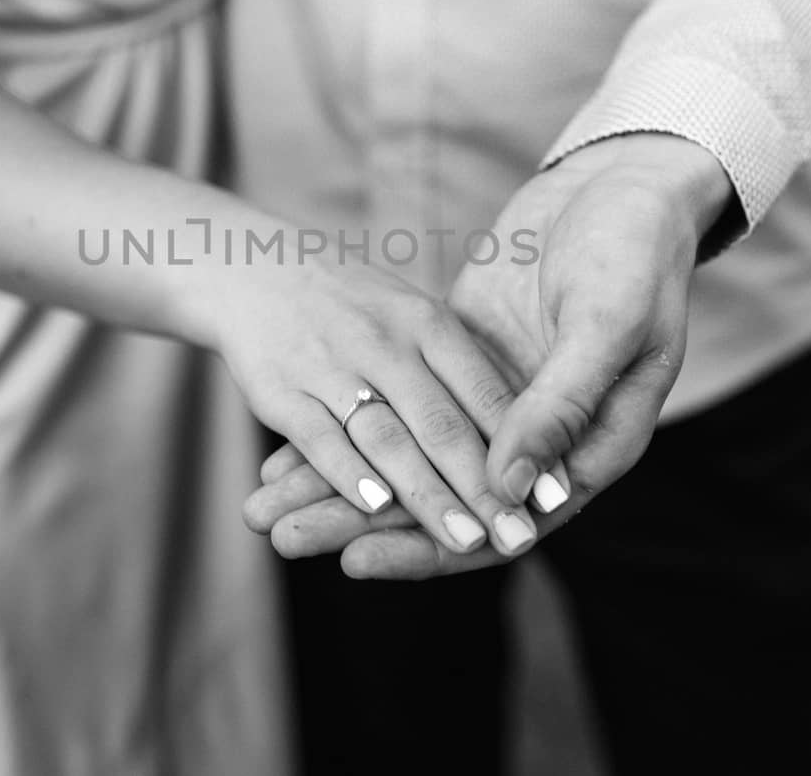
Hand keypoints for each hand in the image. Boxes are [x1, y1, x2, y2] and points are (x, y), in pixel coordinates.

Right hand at [206, 242, 541, 557]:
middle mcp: (385, 343)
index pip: (484, 390)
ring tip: (466, 540)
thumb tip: (526, 438)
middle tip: (520, 537)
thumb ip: (459, 371)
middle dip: (484, 488)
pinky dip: (350, 475)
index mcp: (428, 323)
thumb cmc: (354, 305)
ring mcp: (332, 367)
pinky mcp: (283, 392)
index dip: (523, 447)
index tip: (556, 497)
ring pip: (388, 439)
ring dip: (429, 495)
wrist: (254, 270)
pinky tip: (377, 510)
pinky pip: (321, 438)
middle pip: (442, 424)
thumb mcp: (413, 316)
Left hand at [243, 134, 732, 578]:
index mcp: (588, 449)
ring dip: (343, 484)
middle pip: (440, 503)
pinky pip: (400, 411)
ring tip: (268, 507)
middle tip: (284, 535)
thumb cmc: (636, 254)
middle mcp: (540, 443)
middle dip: (360, 522)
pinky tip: (286, 447)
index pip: (496, 524)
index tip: (354, 556)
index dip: (427, 545)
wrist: (625, 186)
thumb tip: (507, 488)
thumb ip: (560, 406)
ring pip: (413, 462)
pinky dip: (350, 427)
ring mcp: (498, 404)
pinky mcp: (464, 364)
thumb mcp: (608, 325)